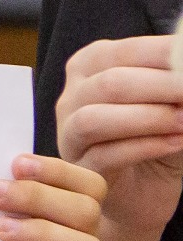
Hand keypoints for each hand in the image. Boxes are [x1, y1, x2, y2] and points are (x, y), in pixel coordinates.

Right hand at [58, 35, 182, 240]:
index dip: (164, 56)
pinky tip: (175, 143)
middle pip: (109, 83)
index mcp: (91, 66)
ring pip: (95, 118)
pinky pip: (105, 155)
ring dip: (148, 118)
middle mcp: (72, 96)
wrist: (144, 189)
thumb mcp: (169, 102)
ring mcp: (69, 134)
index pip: (126, 51)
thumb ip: (174, 82)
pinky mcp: (80, 169)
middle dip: (161, 86)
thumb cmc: (156, 136)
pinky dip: (145, 147)